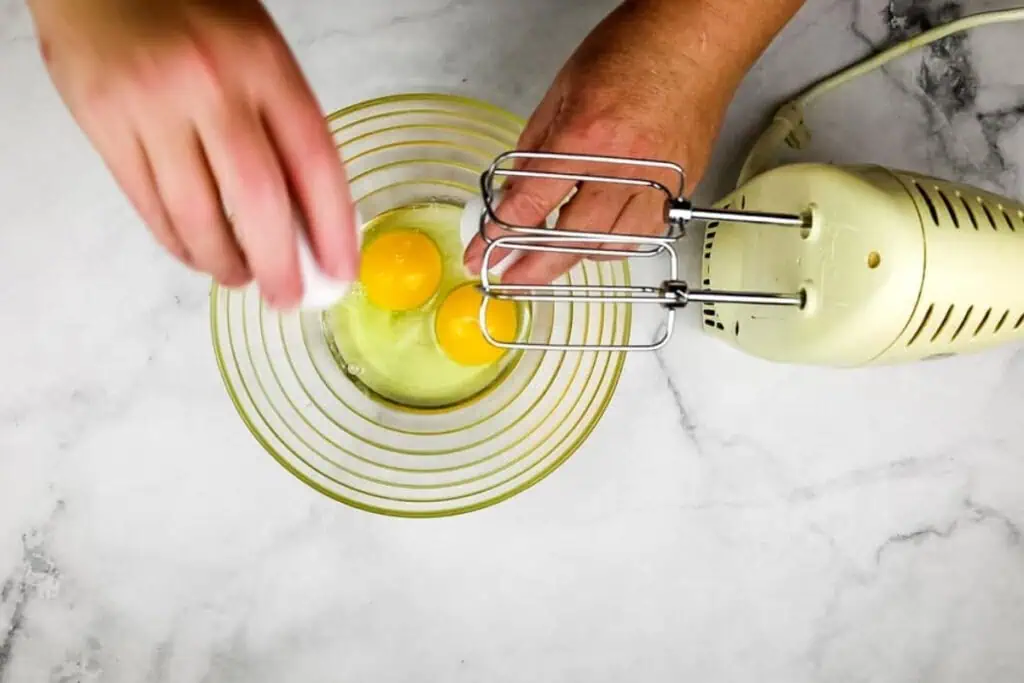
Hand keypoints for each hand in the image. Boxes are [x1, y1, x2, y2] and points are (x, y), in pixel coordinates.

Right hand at [29, 0, 357, 307]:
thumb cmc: (191, 11)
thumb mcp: (259, 49)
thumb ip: (285, 122)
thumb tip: (311, 216)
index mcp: (263, 62)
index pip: (314, 163)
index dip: (333, 229)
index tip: (340, 271)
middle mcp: (210, 84)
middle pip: (257, 201)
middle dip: (279, 264)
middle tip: (289, 297)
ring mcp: (151, 106)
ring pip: (196, 215)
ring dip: (224, 262)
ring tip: (240, 277)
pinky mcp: (102, 123)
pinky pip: (148, 205)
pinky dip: (178, 242)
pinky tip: (198, 253)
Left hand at [463, 0, 800, 284]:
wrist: (698, 36)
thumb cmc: (635, 48)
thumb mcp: (562, 90)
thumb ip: (534, 149)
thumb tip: (512, 193)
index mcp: (587, 136)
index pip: (531, 205)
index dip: (498, 237)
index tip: (479, 254)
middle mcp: (626, 166)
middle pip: (570, 240)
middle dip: (532, 269)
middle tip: (509, 280)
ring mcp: (659, 181)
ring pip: (610, 246)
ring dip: (575, 260)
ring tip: (548, 261)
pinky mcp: (682, 187)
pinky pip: (644, 235)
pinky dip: (615, 245)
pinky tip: (595, 241)